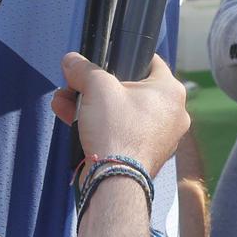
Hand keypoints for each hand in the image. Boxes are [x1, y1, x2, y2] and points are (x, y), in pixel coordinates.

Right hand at [50, 52, 189, 175]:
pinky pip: (121, 132)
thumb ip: (83, 69)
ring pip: (122, 112)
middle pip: (131, 89)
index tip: (107, 58)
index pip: (152, 62)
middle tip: (77, 83)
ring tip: (64, 101)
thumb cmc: (116, 129)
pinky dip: (99, 126)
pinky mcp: (144, 155)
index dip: (127, 56)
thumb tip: (71, 60)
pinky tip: (70, 119)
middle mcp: (172, 114)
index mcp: (171, 92)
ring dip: (91, 106)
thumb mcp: (97, 88)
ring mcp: (159, 137)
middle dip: (97, 86)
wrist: (115, 181)